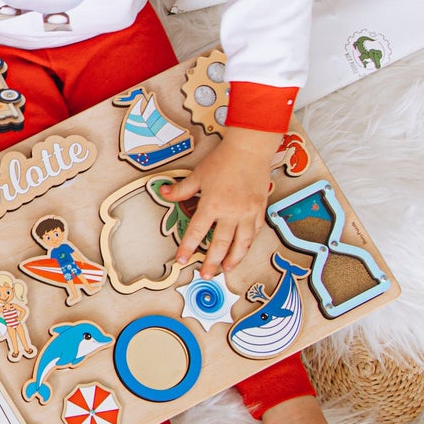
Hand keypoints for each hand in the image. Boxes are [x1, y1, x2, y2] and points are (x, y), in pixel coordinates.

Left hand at [165, 128, 279, 276]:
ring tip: (226, 269)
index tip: (181, 260)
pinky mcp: (260, 210)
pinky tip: (243, 250)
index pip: (196, 232)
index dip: (188, 248)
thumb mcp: (198, 175)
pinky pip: (254, 232)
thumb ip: (181, 189)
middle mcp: (231, 212)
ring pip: (241, 243)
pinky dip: (248, 244)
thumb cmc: (224, 160)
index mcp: (212, 204)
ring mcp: (247, 213)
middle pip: (220, 244)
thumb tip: (163, 192)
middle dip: (212, 262)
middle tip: (206, 274)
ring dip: (233, 259)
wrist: (250, 150)